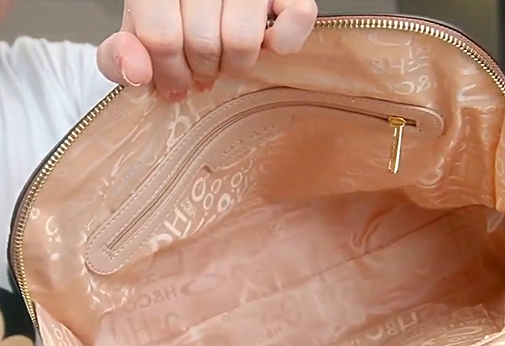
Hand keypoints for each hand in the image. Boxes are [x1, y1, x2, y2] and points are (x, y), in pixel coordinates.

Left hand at [96, 0, 318, 99]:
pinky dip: (284, 41)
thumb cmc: (173, 16)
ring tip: (226, 60)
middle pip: (202, 44)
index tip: (173, 81)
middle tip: (201, 71)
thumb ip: (119, 55)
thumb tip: (136, 73)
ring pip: (242, 41)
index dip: (167, 72)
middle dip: (200, 71)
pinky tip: (269, 46)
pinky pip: (296, 17)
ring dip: (234, 65)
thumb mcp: (138, 31)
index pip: (161, 38)